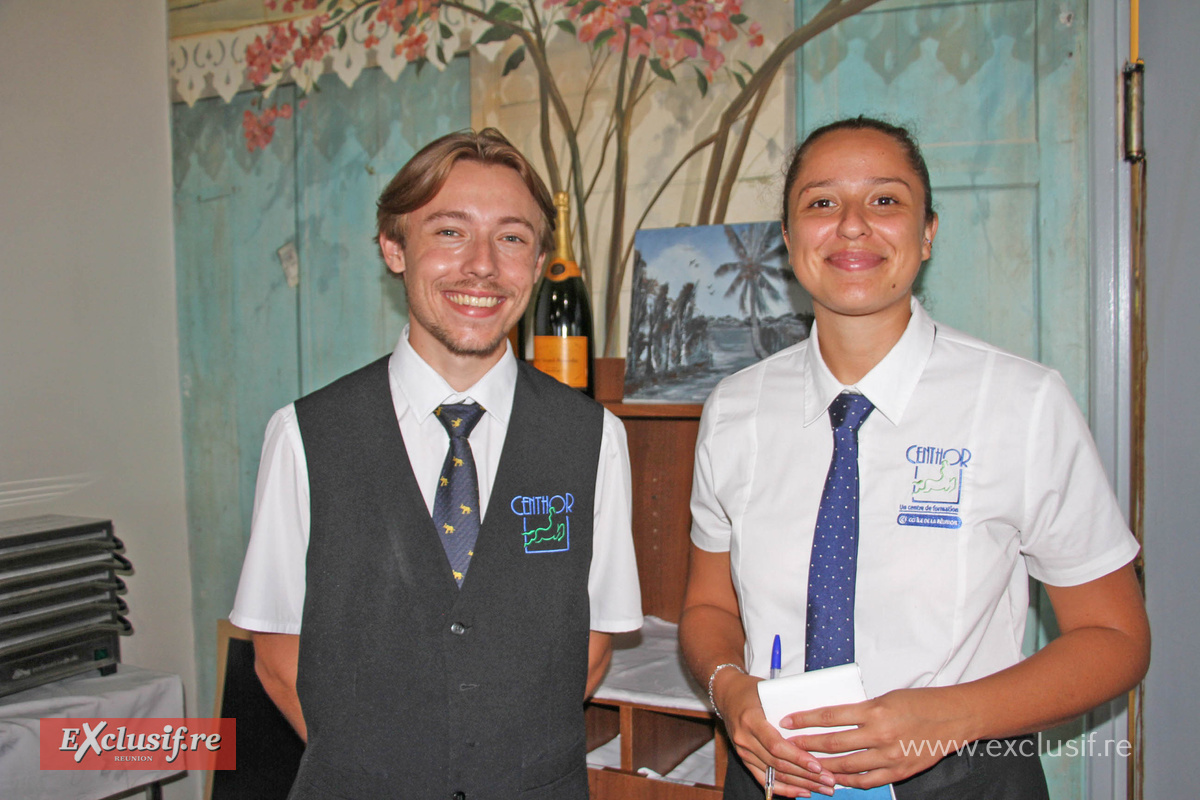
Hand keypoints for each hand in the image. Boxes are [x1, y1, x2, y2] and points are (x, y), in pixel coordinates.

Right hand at [714, 670, 838, 796]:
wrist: (728, 694)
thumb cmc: (752, 690)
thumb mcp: (769, 693)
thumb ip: (789, 710)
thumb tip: (820, 724)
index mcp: (751, 720)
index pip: (776, 745)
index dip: (798, 758)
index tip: (818, 766)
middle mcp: (744, 738)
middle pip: (778, 764)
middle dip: (806, 776)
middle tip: (829, 781)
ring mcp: (743, 751)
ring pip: (775, 775)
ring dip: (800, 784)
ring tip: (823, 788)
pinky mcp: (744, 759)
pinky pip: (765, 780)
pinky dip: (784, 789)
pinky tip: (801, 792)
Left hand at [781, 687, 971, 788]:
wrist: (953, 718)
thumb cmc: (919, 703)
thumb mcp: (885, 698)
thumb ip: (860, 711)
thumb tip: (830, 718)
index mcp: (875, 711)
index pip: (830, 716)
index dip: (805, 720)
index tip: (787, 721)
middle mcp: (880, 734)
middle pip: (833, 743)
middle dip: (806, 745)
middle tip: (787, 745)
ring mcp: (890, 756)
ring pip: (846, 766)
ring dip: (822, 766)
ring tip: (805, 764)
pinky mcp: (899, 771)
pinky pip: (867, 780)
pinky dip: (848, 781)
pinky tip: (834, 779)